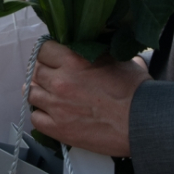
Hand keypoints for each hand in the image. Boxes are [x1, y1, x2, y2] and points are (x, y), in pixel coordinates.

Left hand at [27, 41, 149, 156]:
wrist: (142, 123)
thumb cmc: (137, 92)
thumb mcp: (120, 60)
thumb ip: (103, 52)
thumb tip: (105, 44)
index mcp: (74, 60)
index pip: (43, 50)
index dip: (49, 54)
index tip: (54, 59)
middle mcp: (61, 81)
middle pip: (35, 71)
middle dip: (43, 73)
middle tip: (54, 78)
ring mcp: (57, 106)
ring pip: (31, 93)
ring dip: (39, 93)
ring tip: (50, 95)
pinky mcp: (59, 129)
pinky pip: (35, 118)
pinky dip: (41, 115)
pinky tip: (52, 114)